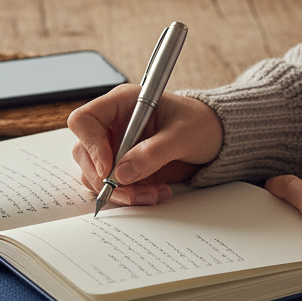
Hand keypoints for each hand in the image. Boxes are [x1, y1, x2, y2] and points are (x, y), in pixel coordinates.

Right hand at [68, 86, 222, 205]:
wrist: (217, 137)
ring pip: (96, 175)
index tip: (109, 168)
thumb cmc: (201, 123)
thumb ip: (152, 153)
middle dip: (106, 178)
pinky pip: (114, 187)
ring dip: (122, 191)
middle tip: (131, 190)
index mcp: (122, 103)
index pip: (85, 120)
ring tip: (153, 193)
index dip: (91, 145)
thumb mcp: (183, 135)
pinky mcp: (125, 167)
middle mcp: (113, 125)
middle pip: (84, 153)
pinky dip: (131, 196)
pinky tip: (156, 193)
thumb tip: (121, 174)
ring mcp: (116, 147)